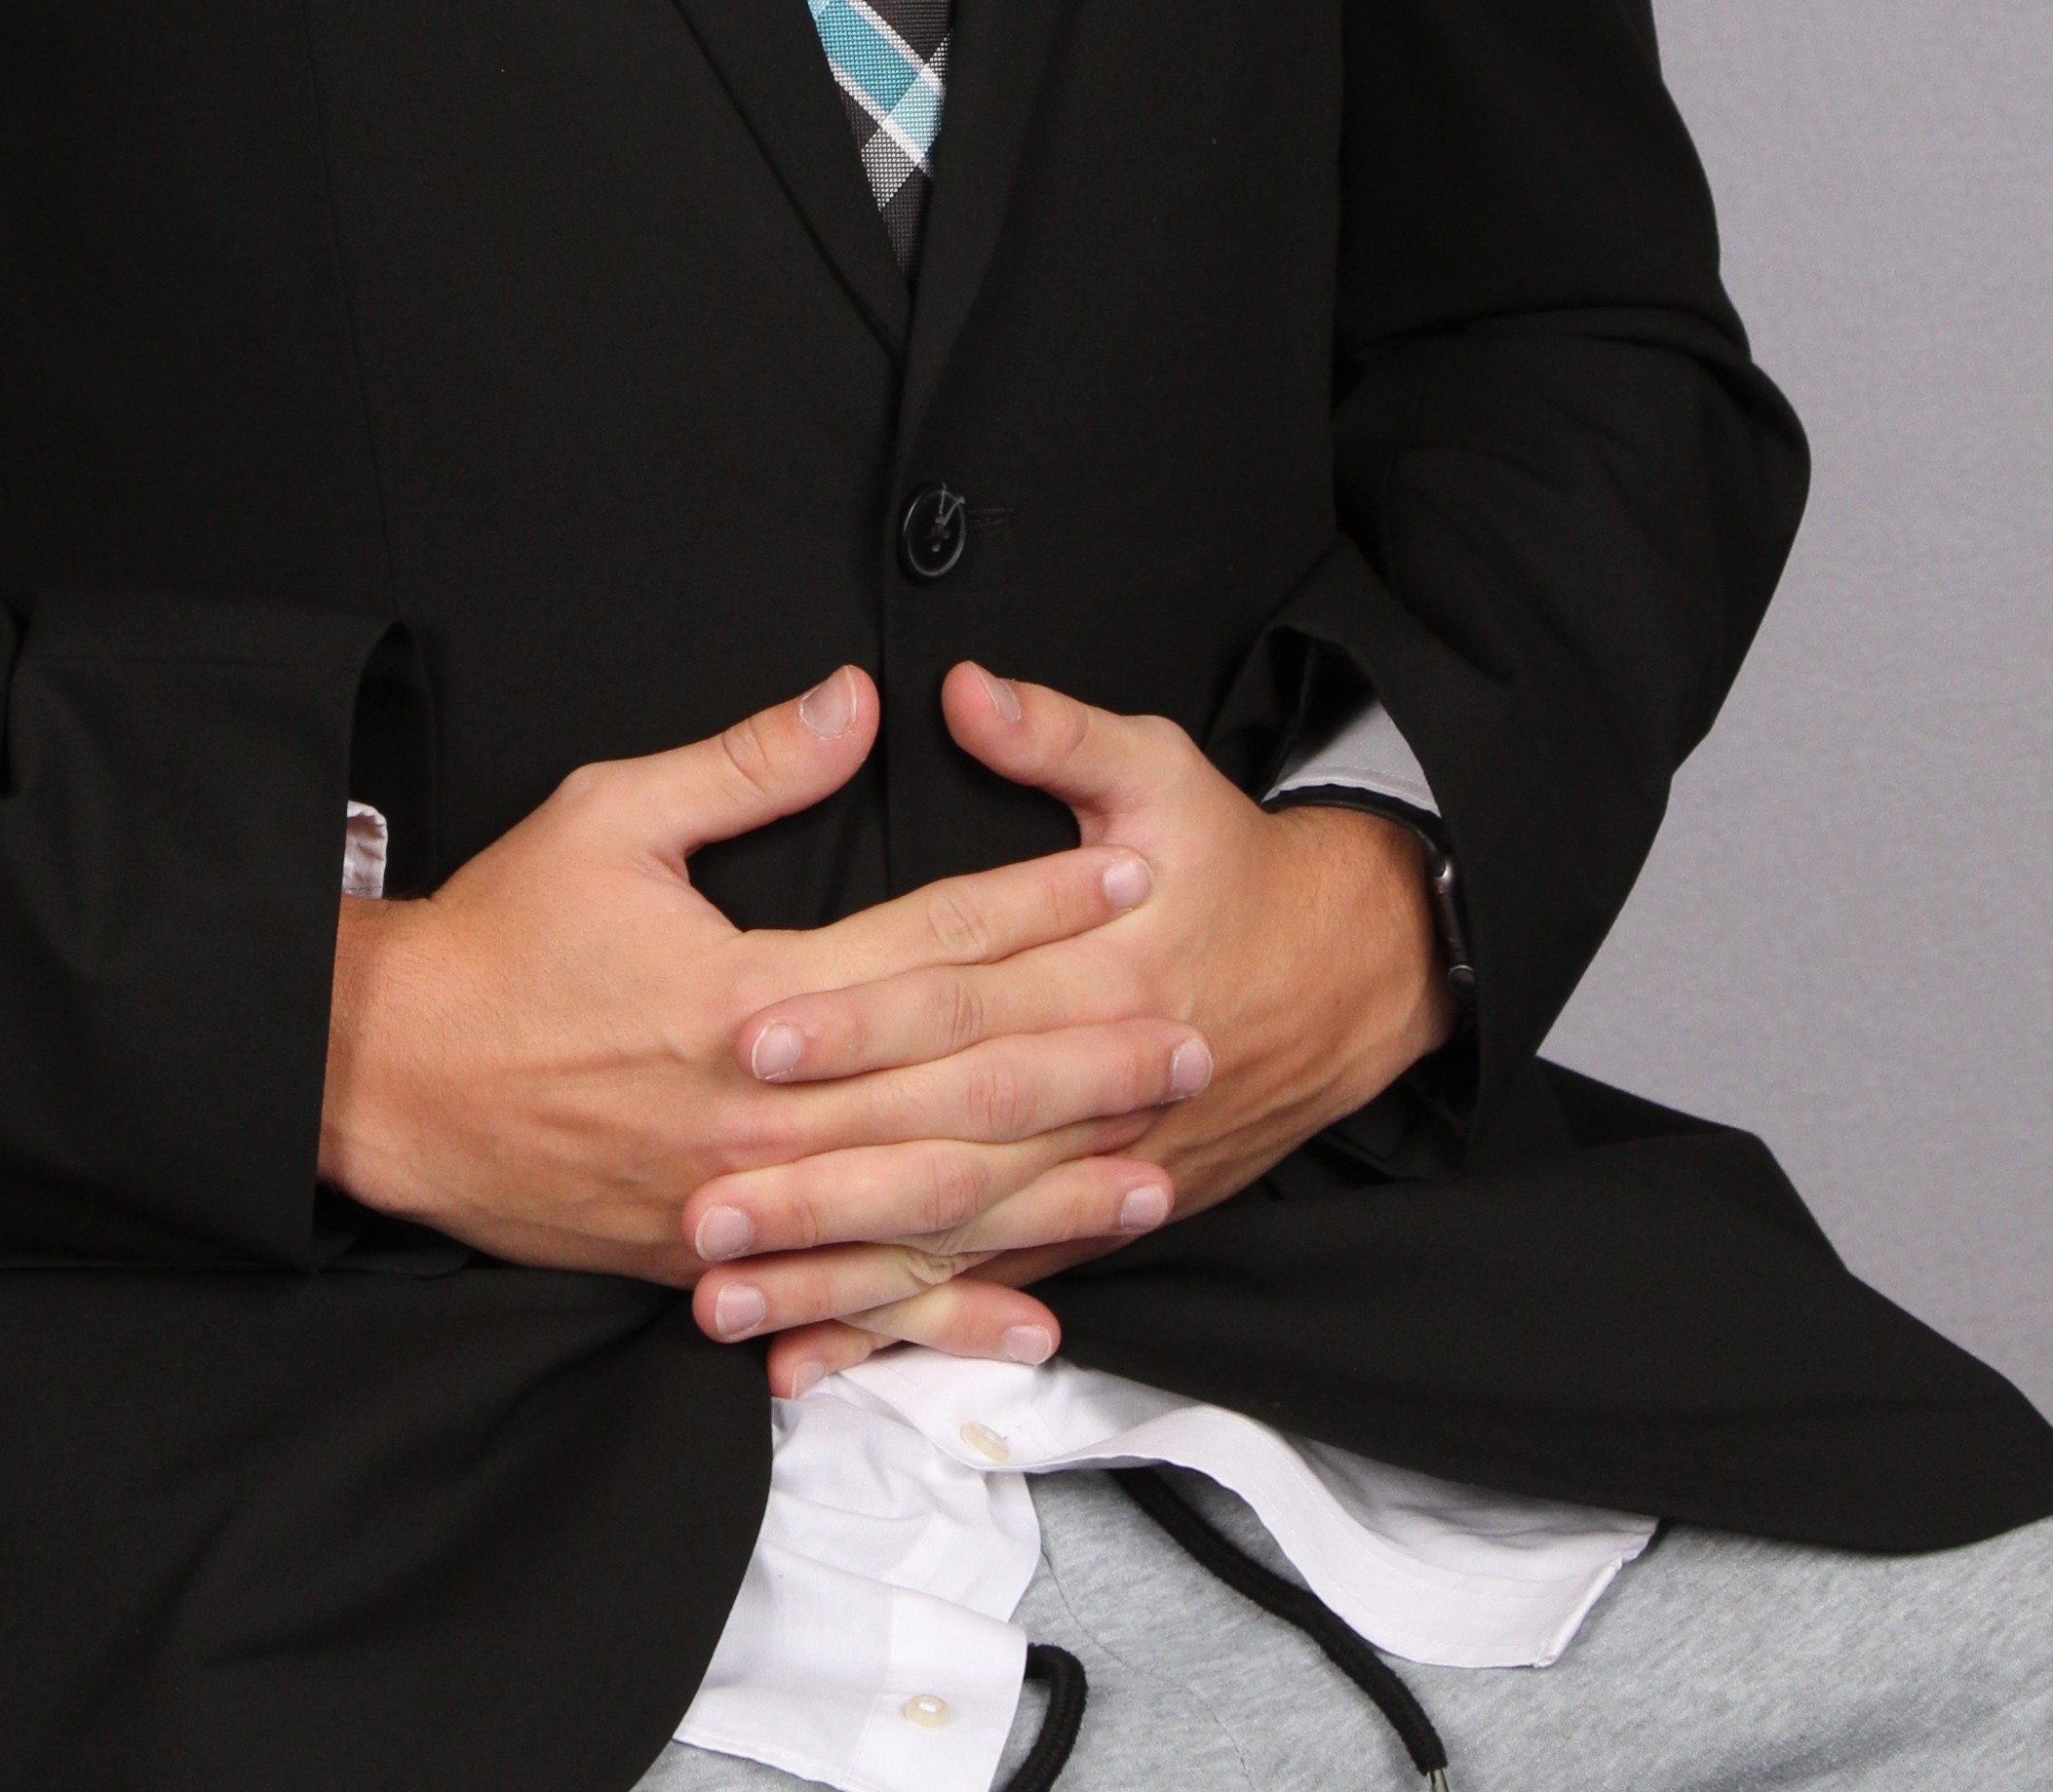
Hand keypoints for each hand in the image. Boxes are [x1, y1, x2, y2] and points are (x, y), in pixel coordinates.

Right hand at [318, 665, 1194, 1297]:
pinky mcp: (715, 1264)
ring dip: (1047, 1190)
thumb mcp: (609, 815)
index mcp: (744, 989)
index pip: (926, 941)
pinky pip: (852, 1301)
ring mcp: (741, 1201)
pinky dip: (945, 1317)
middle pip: (953, 1084)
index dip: (1035, 905)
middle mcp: (759, 1108)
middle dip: (1083, 1060)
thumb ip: (746, 765)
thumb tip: (858, 702)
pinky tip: (1031, 1317)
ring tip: (1151, 1172)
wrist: (389, 1082)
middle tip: (1193, 1039)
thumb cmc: (496, 941)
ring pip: (924, 1205)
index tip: (1126, 873)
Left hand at [699, 664, 1451, 1393]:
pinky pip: (981, 1286)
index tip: (750, 1033)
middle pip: (940, 1137)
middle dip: (818, 1177)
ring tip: (722, 1299)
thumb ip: (1056, 733)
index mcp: (1099, 968)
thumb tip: (959, 688)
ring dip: (836, 1276)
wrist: (1351, 974)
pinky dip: (895, 1331)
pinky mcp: (1093, 1218)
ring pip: (949, 1238)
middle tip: (702, 1201)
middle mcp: (1095, 1085)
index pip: (954, 997)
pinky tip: (807, 1365)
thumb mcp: (1162, 770)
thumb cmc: (1235, 864)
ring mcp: (1097, 1169)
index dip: (853, 1018)